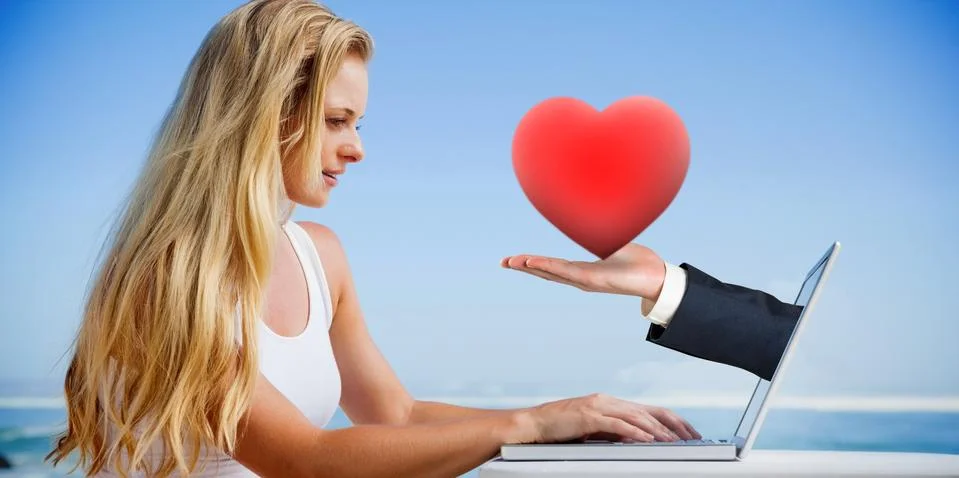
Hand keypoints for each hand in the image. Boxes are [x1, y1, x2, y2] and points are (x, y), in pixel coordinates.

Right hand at [501, 243, 667, 301]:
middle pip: (545, 271)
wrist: (656, 276)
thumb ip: (600, 236)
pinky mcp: (592, 280)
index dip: (532, 263)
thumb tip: (595, 217)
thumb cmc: (638, 262)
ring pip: (551, 272)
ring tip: (512, 262)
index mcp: (582, 271)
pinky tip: (534, 262)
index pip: (552, 266)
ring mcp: (585, 280)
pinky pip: (565, 271)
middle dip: (523, 267)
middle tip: (503, 262)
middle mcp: (580, 278)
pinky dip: (548, 267)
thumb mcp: (613, 244)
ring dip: (531, 266)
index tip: (515, 260)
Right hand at [520, 393, 699, 443]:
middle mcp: (608, 401)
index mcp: (611, 403)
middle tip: (693, 437)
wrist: (534, 425)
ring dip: (659, 431)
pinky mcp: (589, 416)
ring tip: (675, 442)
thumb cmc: (560, 430)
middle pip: (651, 410)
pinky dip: (635, 432)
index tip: (689, 433)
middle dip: (675, 424)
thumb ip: (614, 433)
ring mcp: (599, 406)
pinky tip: (648, 440)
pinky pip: (618, 424)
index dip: (673, 421)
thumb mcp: (593, 431)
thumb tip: (637, 441)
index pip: (650, 410)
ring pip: (638, 416)